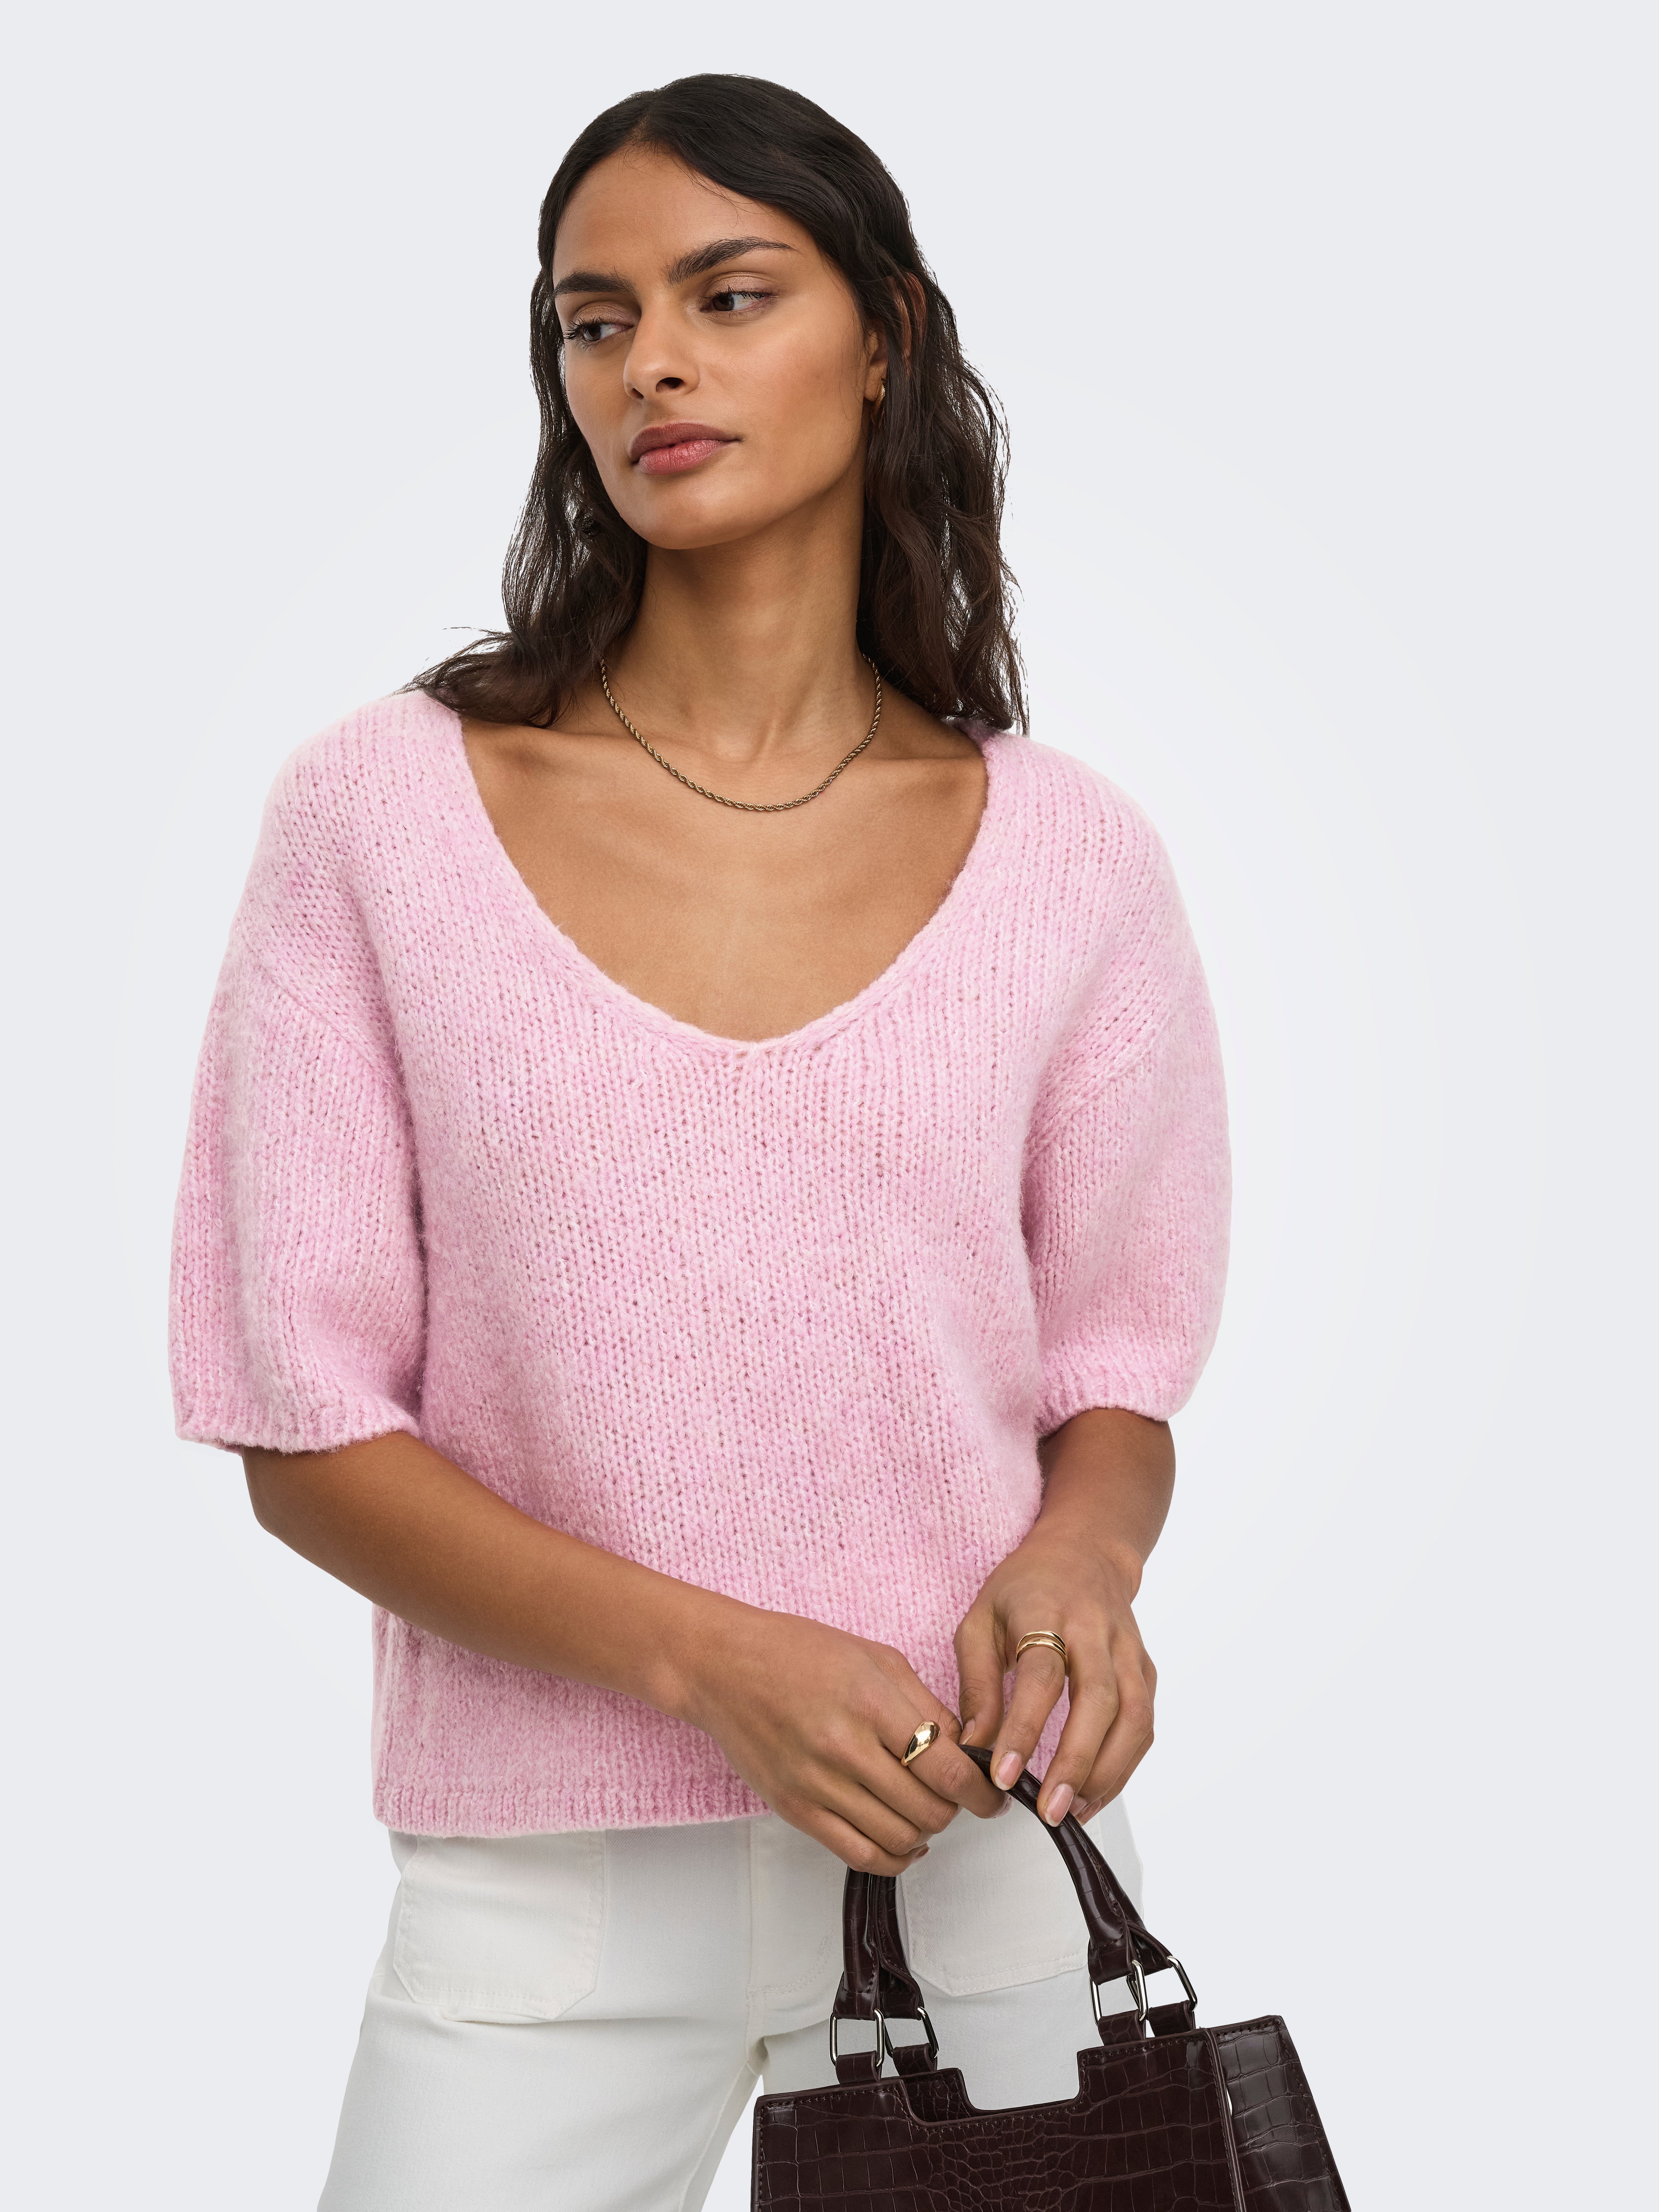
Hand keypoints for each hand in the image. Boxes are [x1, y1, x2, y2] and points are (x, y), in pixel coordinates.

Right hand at [675, 1601, 1005, 1872]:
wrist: (725, 1668)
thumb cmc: (800, 1653)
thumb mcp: (877, 1658)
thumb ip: (925, 1705)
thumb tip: (966, 1749)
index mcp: (871, 1702)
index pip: (947, 1767)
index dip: (981, 1791)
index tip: (993, 1795)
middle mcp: (844, 1748)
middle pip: (928, 1808)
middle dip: (957, 1808)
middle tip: (961, 1797)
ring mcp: (817, 1784)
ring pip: (900, 1837)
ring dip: (927, 1830)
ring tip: (928, 1809)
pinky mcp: (796, 1810)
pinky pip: (860, 1855)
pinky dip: (895, 1857)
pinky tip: (907, 1840)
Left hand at [953, 1520, 1156, 1827]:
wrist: (1084, 1552)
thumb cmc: (1023, 1589)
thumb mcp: (980, 1619)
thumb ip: (976, 1682)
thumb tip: (974, 1744)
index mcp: (1047, 1612)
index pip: (1041, 1675)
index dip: (1024, 1728)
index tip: (1004, 1775)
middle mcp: (1097, 1630)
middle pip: (1100, 1700)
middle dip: (1076, 1761)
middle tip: (1050, 1809)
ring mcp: (1128, 1651)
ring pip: (1134, 1717)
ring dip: (1108, 1772)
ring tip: (1074, 1811)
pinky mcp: (1146, 1670)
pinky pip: (1144, 1725)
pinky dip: (1124, 1766)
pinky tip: (1094, 1794)